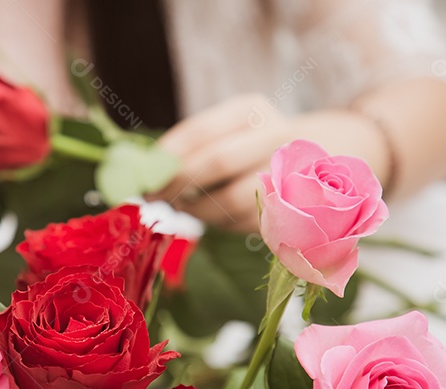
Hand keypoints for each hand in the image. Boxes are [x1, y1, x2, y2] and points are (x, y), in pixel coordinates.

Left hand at [150, 94, 292, 231]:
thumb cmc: (241, 146)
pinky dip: (214, 220)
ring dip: (194, 208)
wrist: (301, 162)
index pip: (201, 131)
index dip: (168, 155)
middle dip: (178, 182)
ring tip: (179, 204)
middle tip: (153, 195)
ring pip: (229, 199)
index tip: (144, 173)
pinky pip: (238, 221)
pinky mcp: (283, 208)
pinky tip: (206, 212)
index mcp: (251, 111)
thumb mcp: (218, 132)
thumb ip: (187, 147)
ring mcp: (284, 172)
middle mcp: (275, 137)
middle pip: (218, 162)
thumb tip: (147, 171)